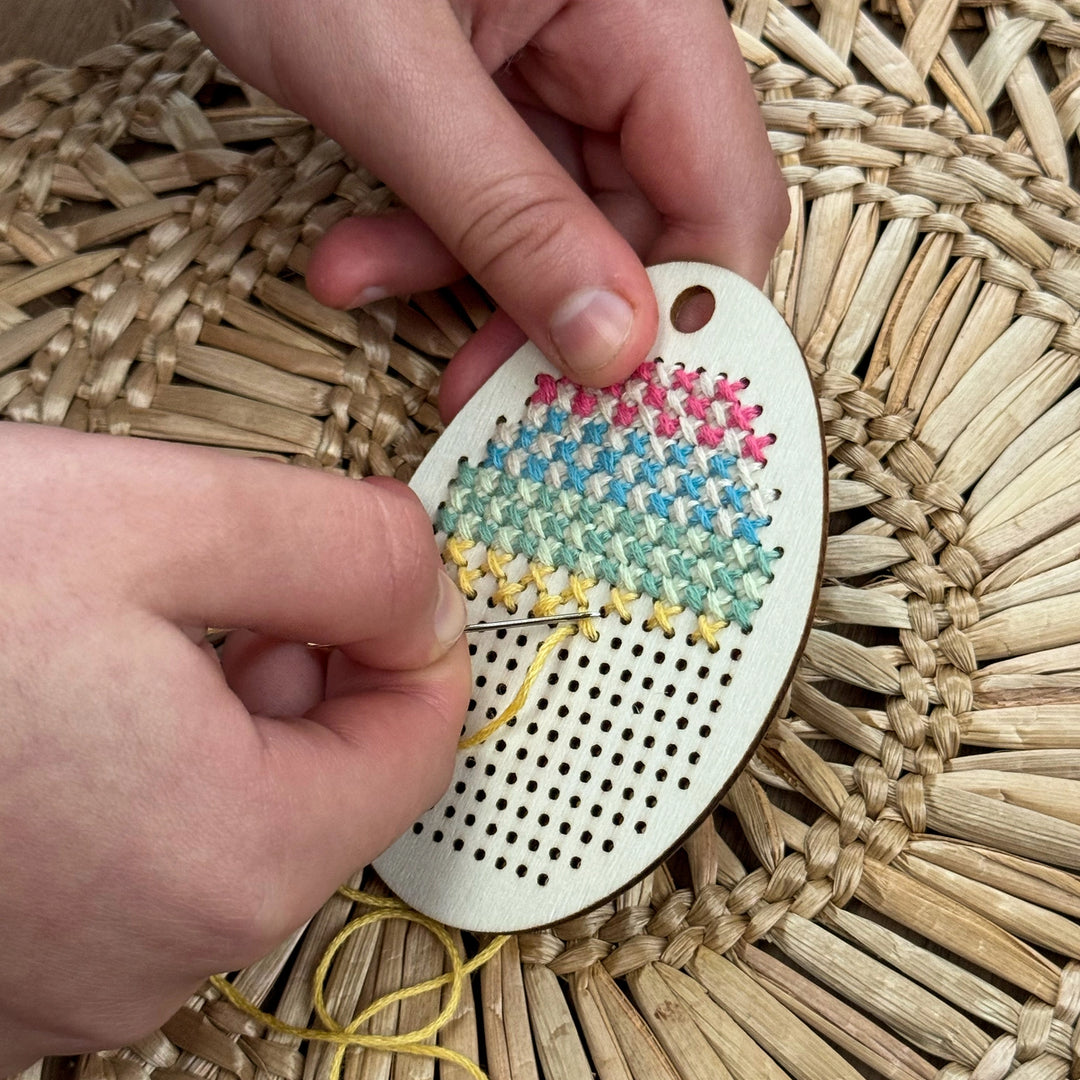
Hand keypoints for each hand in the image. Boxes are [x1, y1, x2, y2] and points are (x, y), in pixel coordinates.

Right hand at [0, 424, 469, 1068]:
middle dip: (306, 667)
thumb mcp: (159, 520)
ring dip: (210, 708)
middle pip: (323, 784)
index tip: (372, 569)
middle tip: (221, 581)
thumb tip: (427, 583)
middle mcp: (154, 955)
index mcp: (229, 859)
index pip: (418, 748)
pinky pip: (126, 852)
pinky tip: (46, 703)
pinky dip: (128, 767)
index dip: (413, 638)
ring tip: (110, 629)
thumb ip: (342, 548)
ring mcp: (62, 981)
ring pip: (222, 815)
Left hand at [172, 0, 787, 416]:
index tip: (627, 408)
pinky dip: (427, 238)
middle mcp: (618, 37)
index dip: (688, 316)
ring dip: (468, 282)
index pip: (723, 195)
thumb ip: (506, 212)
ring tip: (366, 290)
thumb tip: (609, 344)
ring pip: (556, 224)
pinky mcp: (490, 89)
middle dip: (555, 320)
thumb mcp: (392, 75)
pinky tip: (355, 259)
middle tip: (493, 398)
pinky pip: (491, 195)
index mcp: (644, 6)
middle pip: (642, 225)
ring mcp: (554, 63)